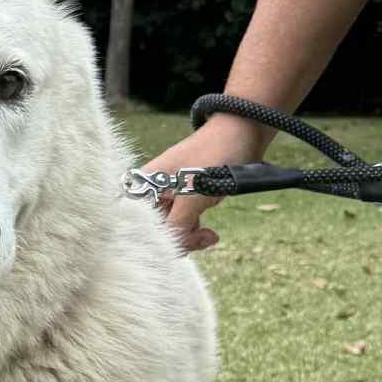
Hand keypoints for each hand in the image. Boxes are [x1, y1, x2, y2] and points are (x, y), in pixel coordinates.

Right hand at [136, 113, 271, 251]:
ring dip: (191, 234)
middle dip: (179, 238)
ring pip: (171, 229)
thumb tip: (168, 251)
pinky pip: (185, 222)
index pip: (138, 226)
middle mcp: (151, 191)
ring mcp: (169, 195)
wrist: (243, 130)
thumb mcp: (193, 196)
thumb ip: (176, 226)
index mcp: (143, 185)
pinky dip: (197, 228)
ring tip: (209, 233)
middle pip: (154, 230)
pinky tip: (209, 229)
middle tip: (203, 238)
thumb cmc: (213, 155)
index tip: (176, 249)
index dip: (154, 240)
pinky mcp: (186, 198)